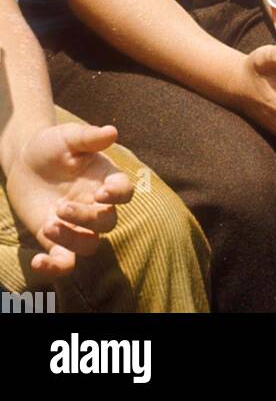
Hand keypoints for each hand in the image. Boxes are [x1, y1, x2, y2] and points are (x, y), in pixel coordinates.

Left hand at [5, 123, 132, 278]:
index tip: (102, 192)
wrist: (24, 161)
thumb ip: (89, 137)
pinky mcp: (56, 239)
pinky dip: (54, 268)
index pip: (125, 192)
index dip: (118, 195)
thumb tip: (112, 132)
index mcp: (105, 179)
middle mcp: (96, 205)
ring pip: (89, 244)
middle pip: (107, 222)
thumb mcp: (68, 137)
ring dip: (73, 240)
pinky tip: (38, 261)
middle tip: (61, 207)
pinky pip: (64, 262)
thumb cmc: (52, 145)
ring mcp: (77, 224)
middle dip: (87, 218)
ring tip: (49, 226)